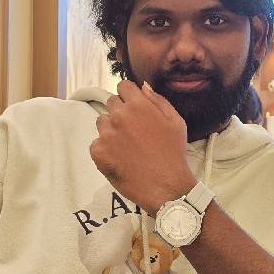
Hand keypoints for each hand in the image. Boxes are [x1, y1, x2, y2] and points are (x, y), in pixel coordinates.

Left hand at [90, 80, 196, 215]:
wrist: (165, 186)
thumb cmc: (174, 153)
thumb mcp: (176, 122)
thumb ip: (158, 100)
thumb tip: (143, 87)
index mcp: (138, 105)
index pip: (123, 87)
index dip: (129, 96)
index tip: (134, 107)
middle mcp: (119, 115)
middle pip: (111, 104)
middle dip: (120, 112)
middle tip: (132, 130)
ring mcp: (106, 134)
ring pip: (102, 122)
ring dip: (111, 130)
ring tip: (125, 146)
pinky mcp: (98, 152)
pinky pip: (96, 143)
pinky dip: (105, 149)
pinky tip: (119, 158)